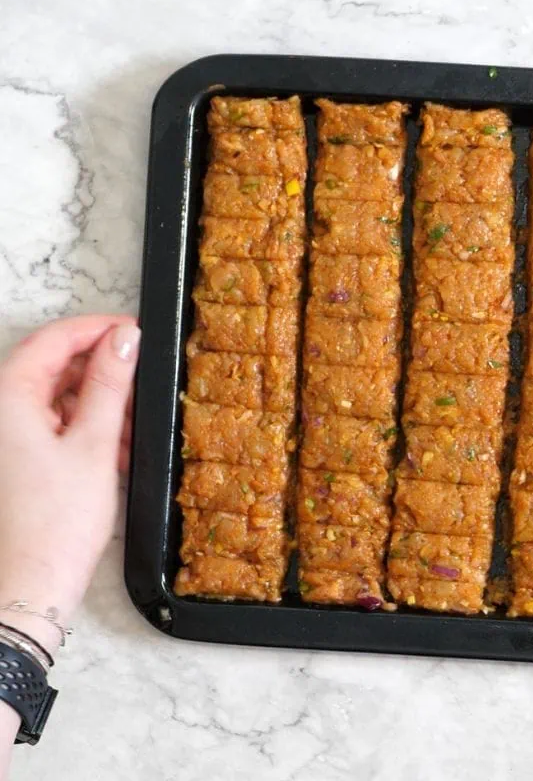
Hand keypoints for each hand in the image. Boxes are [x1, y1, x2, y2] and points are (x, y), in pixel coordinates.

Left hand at [0, 315, 140, 657]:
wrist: (31, 582)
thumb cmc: (56, 523)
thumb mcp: (95, 444)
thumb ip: (110, 385)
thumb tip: (124, 340)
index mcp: (8, 399)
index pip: (53, 340)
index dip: (97, 328)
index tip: (134, 331)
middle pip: (51, 366)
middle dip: (99, 368)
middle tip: (142, 375)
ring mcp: (7, 437)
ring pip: (55, 396)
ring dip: (96, 402)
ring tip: (132, 423)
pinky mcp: (17, 459)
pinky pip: (52, 425)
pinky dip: (85, 428)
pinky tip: (114, 448)